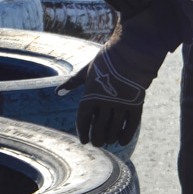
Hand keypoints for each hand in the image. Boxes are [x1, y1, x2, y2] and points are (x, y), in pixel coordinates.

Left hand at [58, 0, 178, 146]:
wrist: (131, 50)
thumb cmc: (107, 60)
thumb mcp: (87, 70)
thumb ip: (73, 83)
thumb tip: (57, 93)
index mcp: (90, 94)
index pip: (83, 120)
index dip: (83, 132)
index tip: (84, 140)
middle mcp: (104, 101)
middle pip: (98, 128)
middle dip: (97, 138)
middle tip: (98, 143)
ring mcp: (120, 103)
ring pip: (113, 129)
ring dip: (110, 138)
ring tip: (108, 141)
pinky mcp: (135, 103)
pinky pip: (130, 125)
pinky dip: (125, 135)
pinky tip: (121, 140)